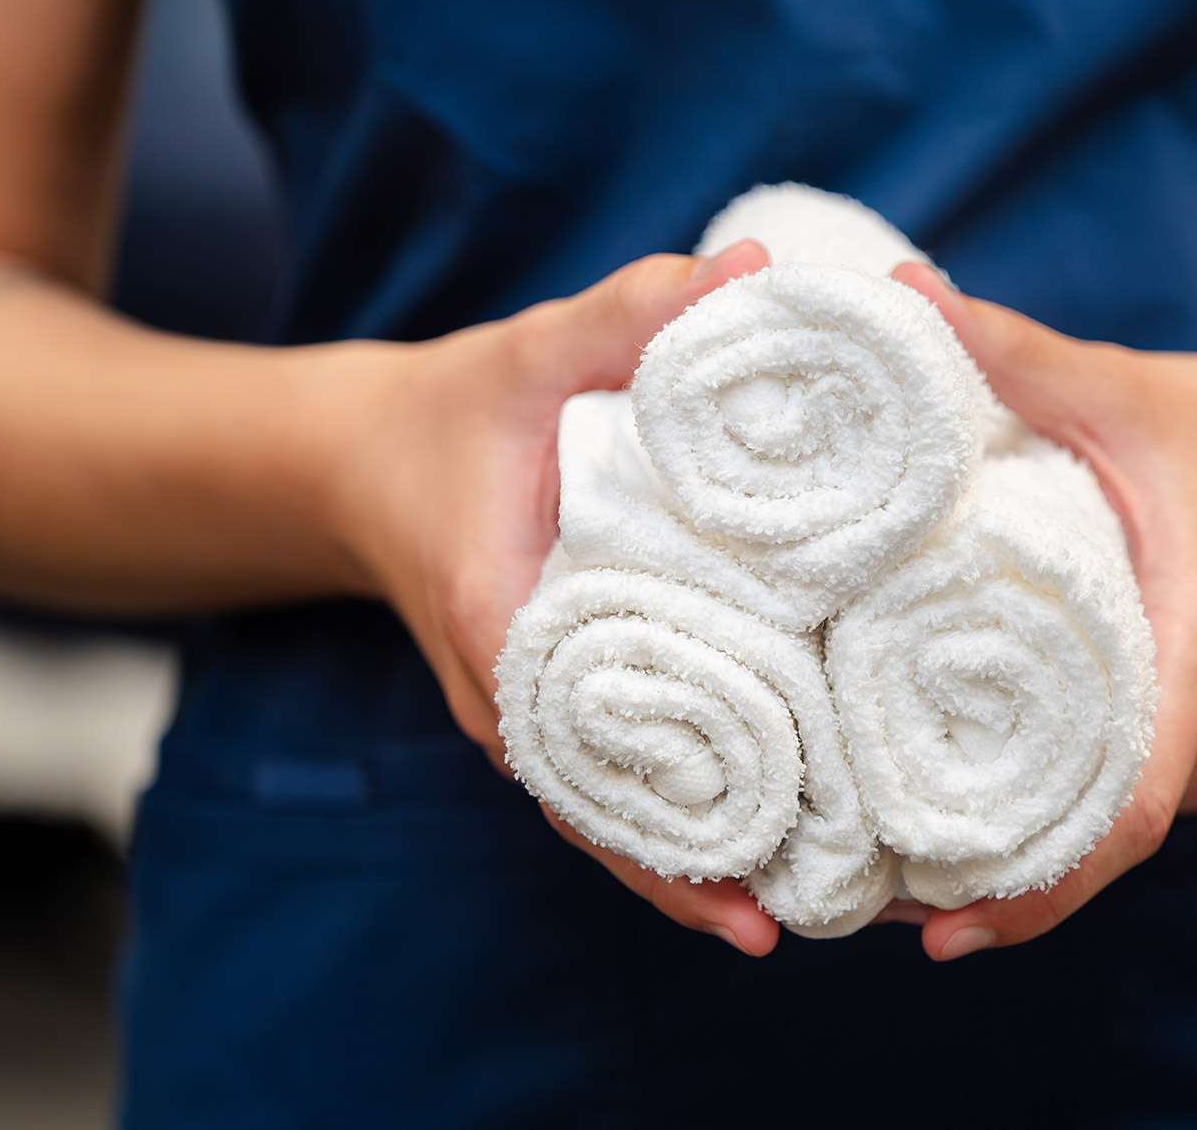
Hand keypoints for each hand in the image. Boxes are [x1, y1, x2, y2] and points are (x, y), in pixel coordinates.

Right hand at [329, 242, 780, 955]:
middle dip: (707, 882)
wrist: (368, 458)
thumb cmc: (453, 415)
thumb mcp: (533, 352)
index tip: (752, 905)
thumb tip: (753, 270)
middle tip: (828, 925)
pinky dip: (680, 821)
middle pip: (611, 822)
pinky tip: (764, 851)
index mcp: (503, 632)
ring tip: (815, 914)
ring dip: (701, 867)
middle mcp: (516, 701)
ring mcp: (532, 713)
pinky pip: (620, 774)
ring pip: (617, 816)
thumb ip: (633, 310)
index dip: (664, 848)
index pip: (584, 764)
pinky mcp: (558, 700)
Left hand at [887, 264, 1196, 960]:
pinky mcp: (1188, 738)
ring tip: (874, 874)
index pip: (1126, 812)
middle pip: (1098, 852)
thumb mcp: (1128, 387)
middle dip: (986, 893)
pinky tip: (941, 818)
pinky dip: (1036, 828)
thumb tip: (898, 299)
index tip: (947, 924)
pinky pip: (1110, 805)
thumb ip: (1014, 351)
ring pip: (1101, 838)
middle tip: (853, 903)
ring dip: (1004, 866)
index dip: (1039, 884)